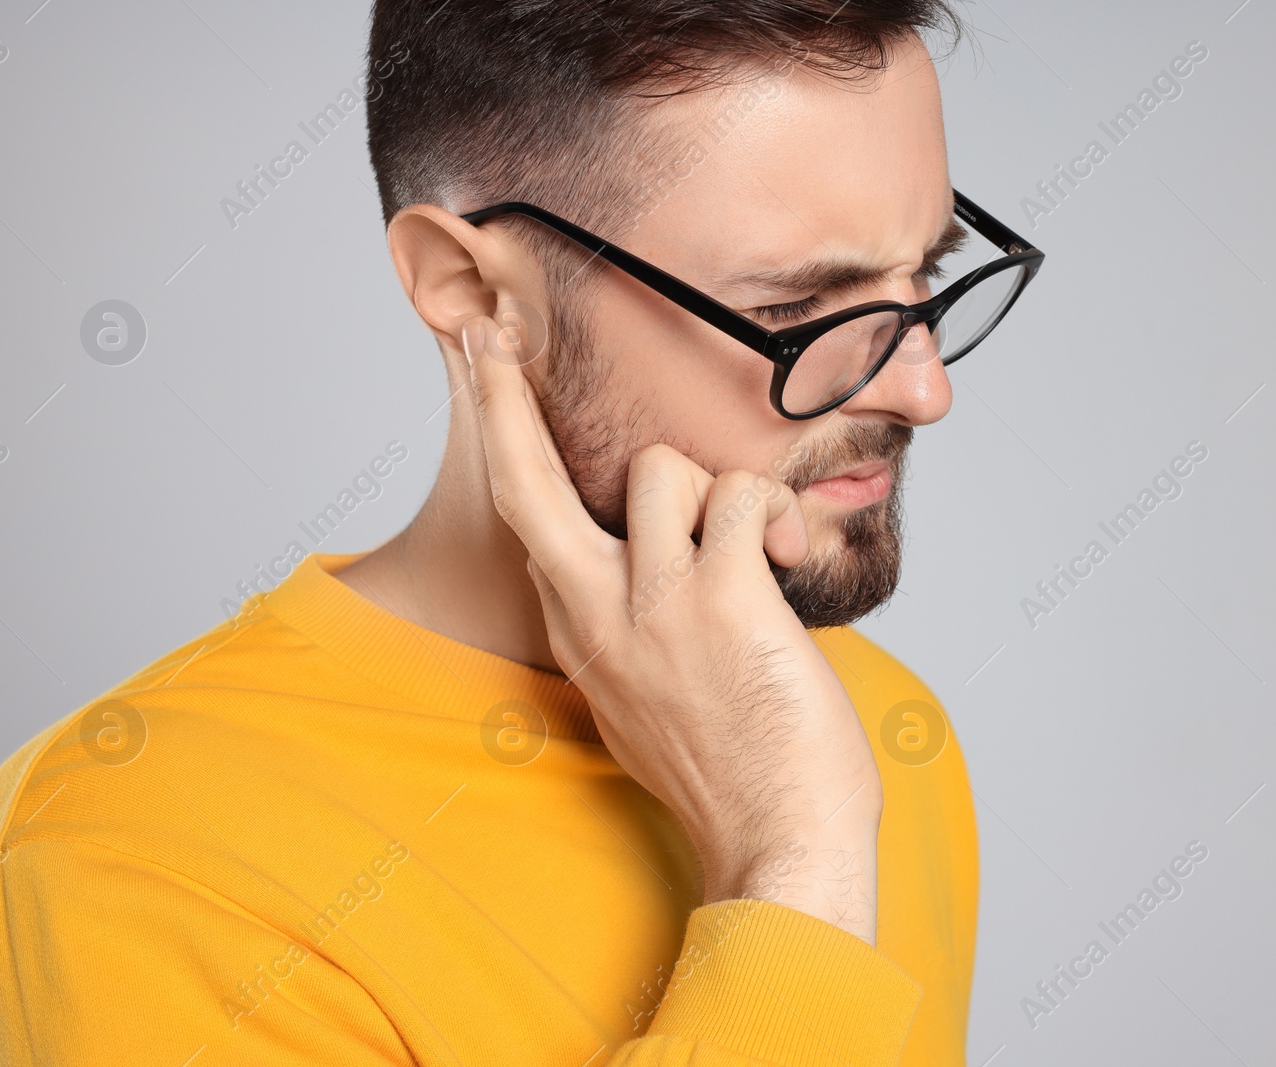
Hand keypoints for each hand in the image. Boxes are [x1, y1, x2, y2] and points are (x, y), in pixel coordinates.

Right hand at [462, 320, 883, 943]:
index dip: (501, 433)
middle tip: (496, 327)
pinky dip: (778, 513)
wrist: (776, 843)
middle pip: (527, 477)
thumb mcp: (636, 703)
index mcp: (580, 633)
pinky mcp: (724, 601)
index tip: (484, 368)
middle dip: (504, 392)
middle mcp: (600, 612)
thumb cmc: (726, 775)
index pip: (522, 516)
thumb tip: (625, 580)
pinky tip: (792, 555)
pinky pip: (743, 498)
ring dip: (723, 487)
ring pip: (668, 467)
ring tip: (759, 543)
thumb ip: (617, 632)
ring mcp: (656, 605)